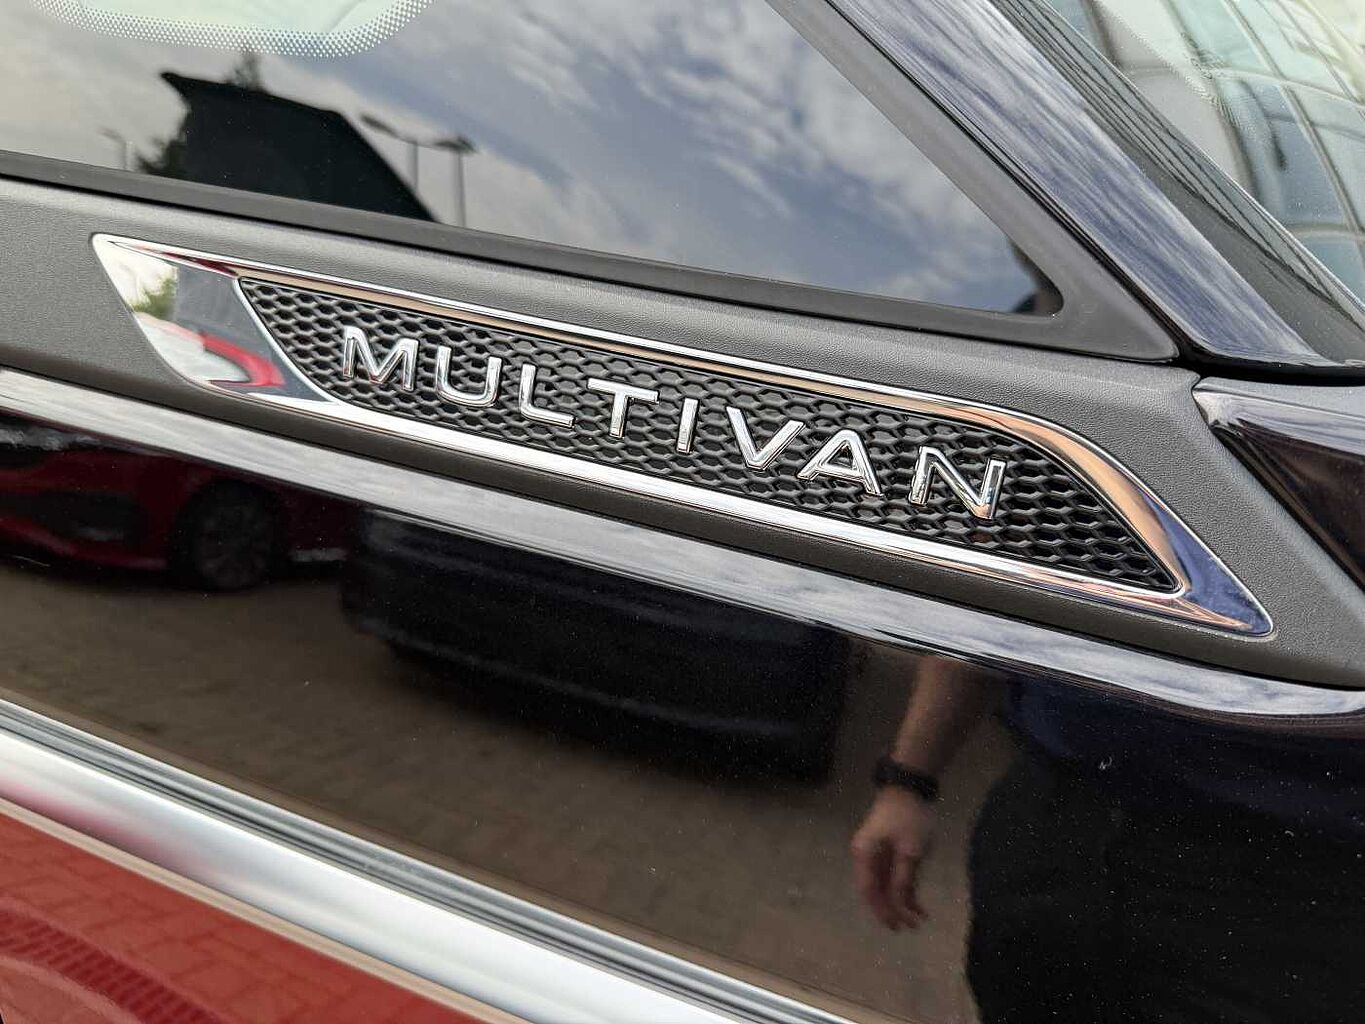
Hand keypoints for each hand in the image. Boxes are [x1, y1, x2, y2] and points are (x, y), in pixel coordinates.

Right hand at [851, 788, 935, 930]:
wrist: (909, 787)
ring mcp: (875, 853)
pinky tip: (918, 902)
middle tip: (909, 927)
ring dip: (900, 901)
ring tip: (918, 919)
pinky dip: (904, 888)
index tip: (898, 926)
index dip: (882, 911)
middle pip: (875, 891)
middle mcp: (865, 856)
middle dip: (892, 910)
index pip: (869, 891)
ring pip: (885, 885)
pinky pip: (892, 875)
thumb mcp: (910, 850)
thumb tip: (899, 904)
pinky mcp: (887, 850)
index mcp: (865, 855)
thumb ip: (904, 879)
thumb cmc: (909, 818)